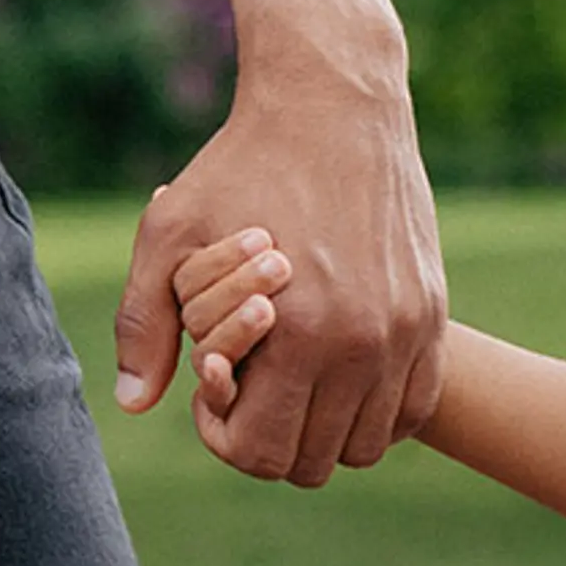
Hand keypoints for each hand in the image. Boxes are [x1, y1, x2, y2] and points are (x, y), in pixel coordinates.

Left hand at [115, 45, 443, 483]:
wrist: (331, 102)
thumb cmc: (241, 165)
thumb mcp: (169, 232)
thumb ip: (144, 325)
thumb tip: (134, 404)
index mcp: (299, 335)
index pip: (260, 453)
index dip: (221, 434)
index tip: (212, 384)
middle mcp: (363, 344)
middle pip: (314, 463)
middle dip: (269, 437)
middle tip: (250, 383)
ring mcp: (406, 332)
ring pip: (366, 446)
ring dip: (323, 430)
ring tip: (292, 377)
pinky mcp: (431, 314)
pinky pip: (414, 408)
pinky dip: (375, 411)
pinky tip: (336, 371)